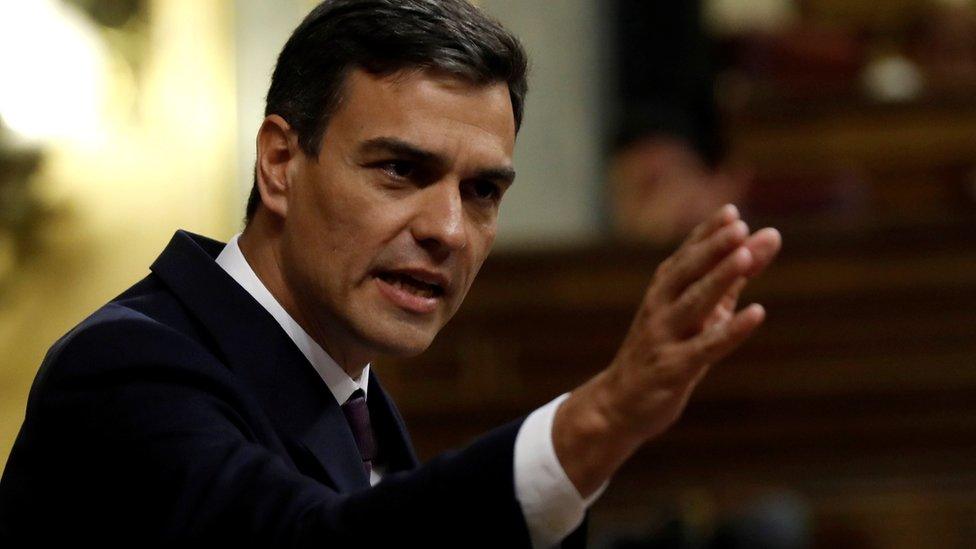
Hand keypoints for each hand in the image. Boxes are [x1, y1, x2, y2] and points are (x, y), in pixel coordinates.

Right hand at [552, 205, 780, 496]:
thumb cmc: (667, 350)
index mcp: (663, 290)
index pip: (687, 255)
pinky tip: (757, 313)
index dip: (707, 233)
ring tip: (745, 257)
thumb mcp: (702, 312)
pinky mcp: (674, 369)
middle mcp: (660, 308)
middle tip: (738, 225)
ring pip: (693, 303)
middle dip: (711, 248)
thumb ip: (734, 276)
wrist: (618, 404)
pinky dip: (731, 330)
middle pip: (686, 272)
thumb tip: (768, 236)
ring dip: (718, 278)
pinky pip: (706, 347)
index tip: (731, 212)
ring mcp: (664, 337)